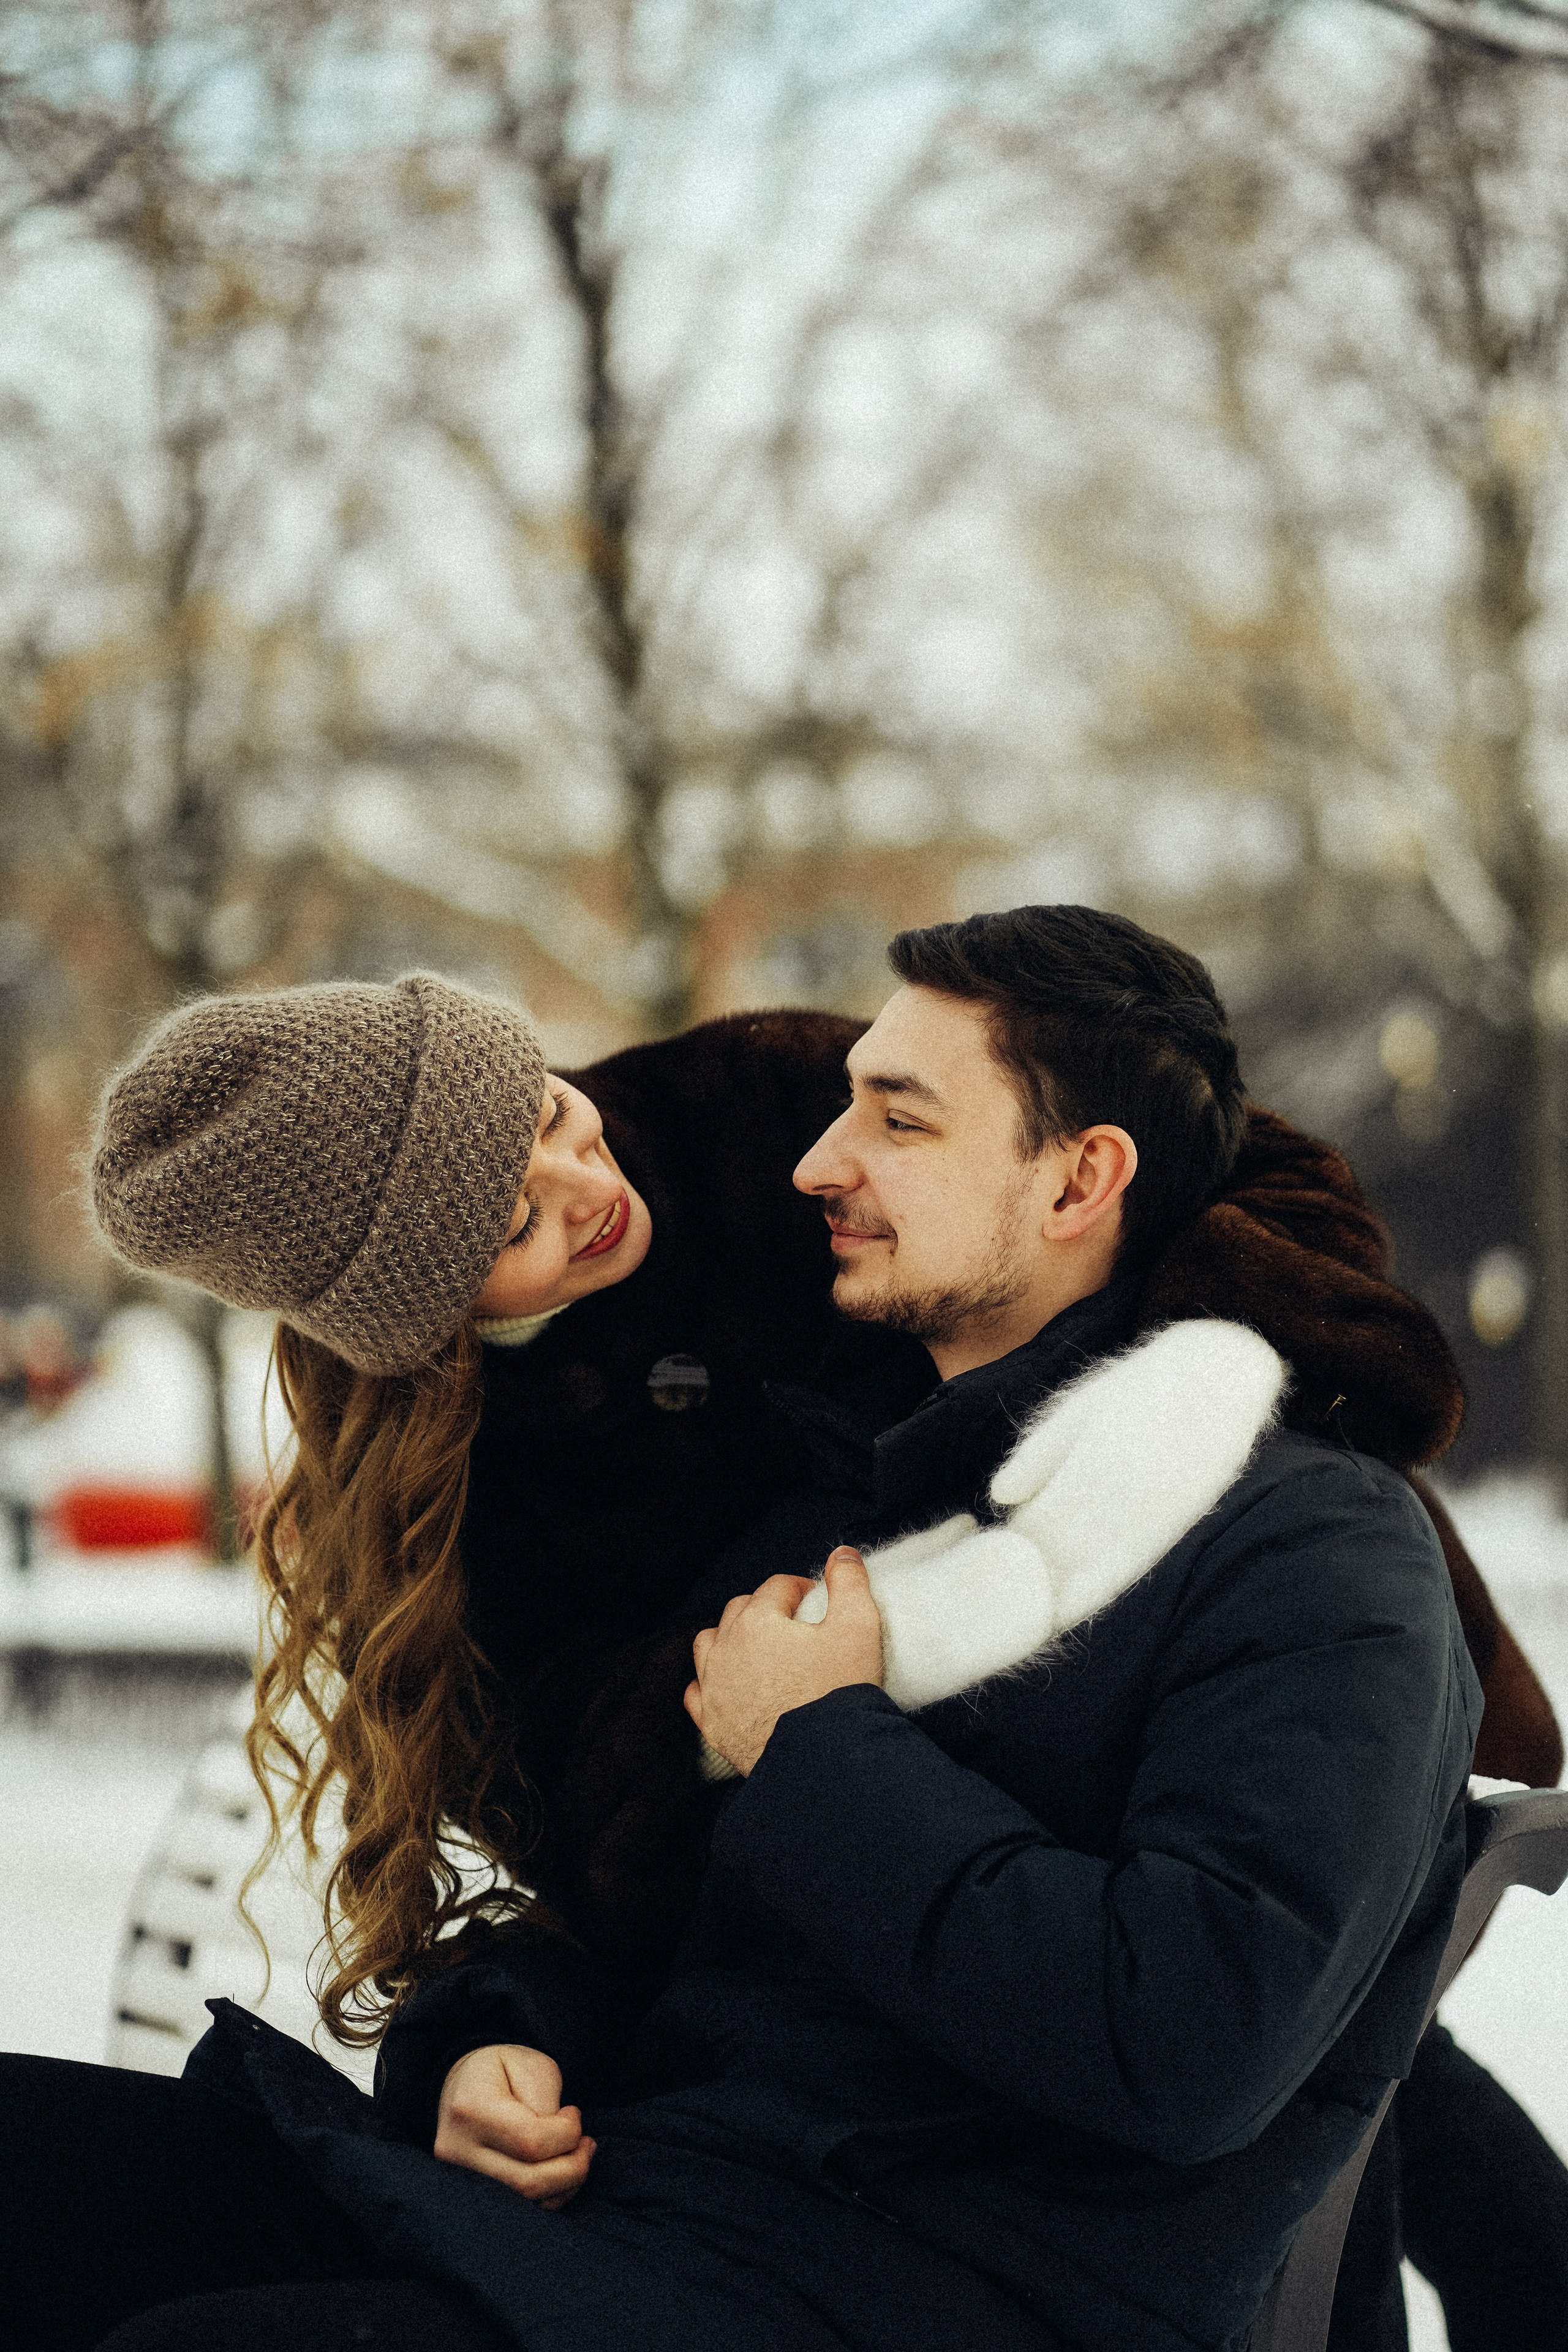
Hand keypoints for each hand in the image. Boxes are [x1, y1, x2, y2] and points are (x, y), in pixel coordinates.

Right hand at [435, 2044, 594, 2206]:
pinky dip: (552, 2195)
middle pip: (528, 2182)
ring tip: (579, 2155)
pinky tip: (562, 2170)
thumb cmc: (502, 2070)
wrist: (461, 2085)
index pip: (530, 2142)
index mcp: (470, 2109)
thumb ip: (544, 2101)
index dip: (566, 2133)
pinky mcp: (470, 2197)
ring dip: (566, 2184)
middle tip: (586, 2143)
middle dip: (573, 2167)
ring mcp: (459, 2179)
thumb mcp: (529, 2065)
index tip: (574, 2113)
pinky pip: (522, 2210)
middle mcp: (456, 2151)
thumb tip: (560, 2141)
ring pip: (527, 2203)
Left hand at [684, 1546, 883, 1777]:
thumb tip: (842, 1554)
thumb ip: (850, 1584)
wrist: (821, 1762)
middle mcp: (726, 1649)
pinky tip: (726, 1685)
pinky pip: (697, 1692)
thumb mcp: (858, 1629)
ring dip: (729, 1638)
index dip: (801, 1589)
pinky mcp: (713, 1724)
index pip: (777, 1587)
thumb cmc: (839, 1694)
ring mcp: (715, 1688)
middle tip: (794, 1623)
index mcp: (758, 1622)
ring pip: (709, 1644)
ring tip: (757, 1647)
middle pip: (740, 1610)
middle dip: (765, 1608)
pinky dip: (709, 1683)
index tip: (816, 1600)